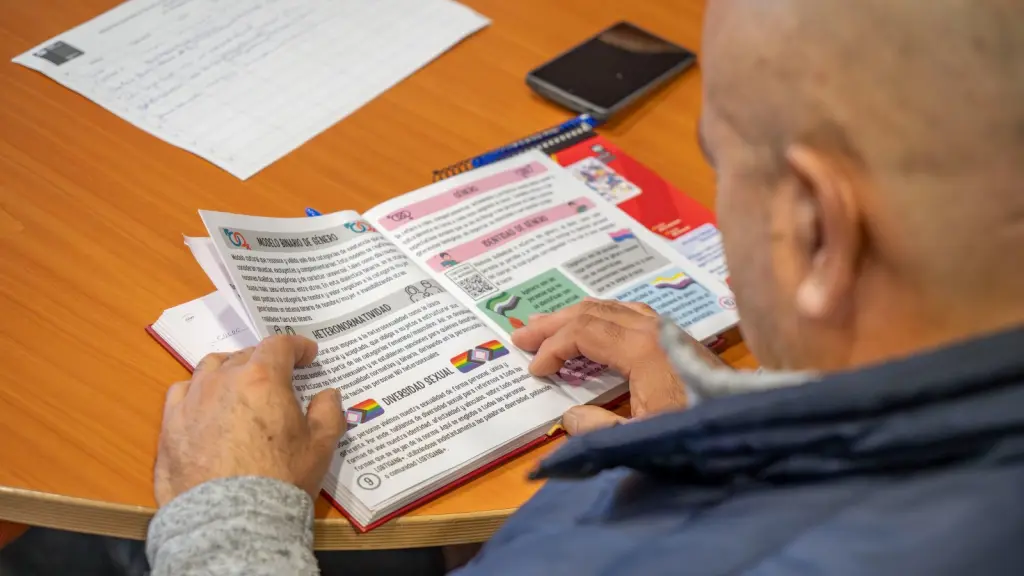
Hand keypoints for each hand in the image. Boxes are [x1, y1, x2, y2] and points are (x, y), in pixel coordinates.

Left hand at [154, 335, 344, 505]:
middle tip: (278, 376)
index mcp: (262, 378)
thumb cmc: (281, 478)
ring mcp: (192, 400)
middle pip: (244, 355)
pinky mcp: (170, 425)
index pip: (279, 345)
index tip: (307, 355)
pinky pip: (182, 392)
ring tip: (239, 384)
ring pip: (209, 368)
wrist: (230, 518)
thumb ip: (328, 412)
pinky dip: (198, 391)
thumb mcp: (320, 445)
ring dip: (229, 370)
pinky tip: (206, 404)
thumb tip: (328, 395)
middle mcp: (223, 380)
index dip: (296, 346)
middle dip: (264, 360)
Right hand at [511, 298, 712, 434]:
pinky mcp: (674, 336)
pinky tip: (591, 326)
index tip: (534, 371)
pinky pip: (627, 313)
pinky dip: (599, 317)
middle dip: (553, 324)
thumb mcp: (644, 438)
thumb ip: (600, 429)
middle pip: (591, 312)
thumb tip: (568, 418)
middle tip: (520, 336)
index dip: (553, 349)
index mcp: (642, 349)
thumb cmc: (699, 428)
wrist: (752, 423)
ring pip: (609, 308)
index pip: (583, 334)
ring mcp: (665, 329)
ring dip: (574, 317)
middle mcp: (652, 329)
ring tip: (547, 327)